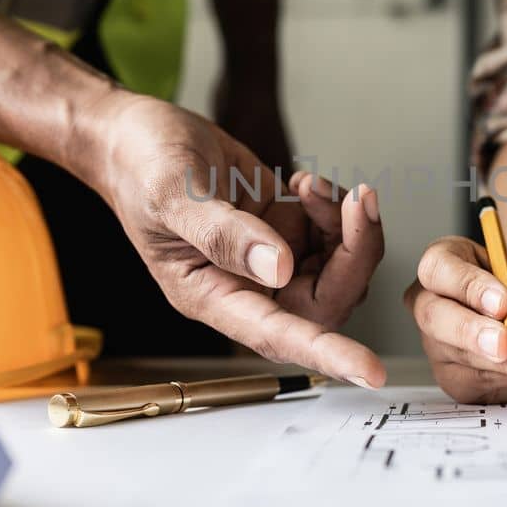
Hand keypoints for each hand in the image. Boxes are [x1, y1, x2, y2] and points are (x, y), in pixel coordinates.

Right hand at [80, 92, 385, 386]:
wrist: (136, 135)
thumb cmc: (139, 168)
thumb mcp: (172, 196)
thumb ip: (224, 234)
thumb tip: (279, 268)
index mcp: (211, 295)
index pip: (279, 336)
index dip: (328, 354)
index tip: (369, 371)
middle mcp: (246, 286)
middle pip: (327, 298)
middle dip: (355, 252)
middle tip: (356, 202)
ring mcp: (270, 258)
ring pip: (339, 266)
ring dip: (346, 225)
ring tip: (311, 185)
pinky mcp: (284, 228)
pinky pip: (334, 234)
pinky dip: (334, 207)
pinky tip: (304, 183)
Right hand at [402, 237, 506, 403]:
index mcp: (453, 261)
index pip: (438, 267)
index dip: (467, 285)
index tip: (503, 302)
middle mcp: (437, 300)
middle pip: (430, 313)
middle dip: (469, 330)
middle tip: (505, 342)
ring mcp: (441, 341)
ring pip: (451, 352)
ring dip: (496, 359)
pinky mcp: (454, 377)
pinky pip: (467, 381)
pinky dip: (500, 378)